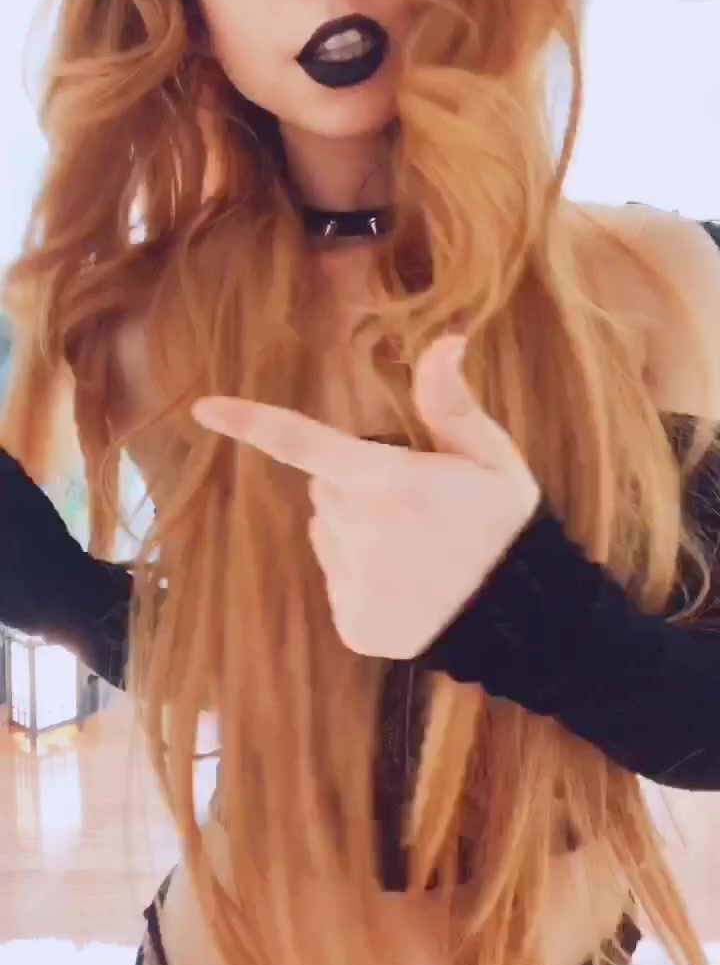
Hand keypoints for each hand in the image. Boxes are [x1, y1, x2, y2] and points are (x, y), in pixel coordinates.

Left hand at [192, 336, 540, 659]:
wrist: (521, 618)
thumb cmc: (502, 524)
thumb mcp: (491, 457)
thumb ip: (451, 403)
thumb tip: (444, 339)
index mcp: (389, 483)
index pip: (304, 444)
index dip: (251, 424)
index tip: (204, 408)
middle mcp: (362, 534)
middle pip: (323, 490)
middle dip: (354, 486)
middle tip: (411, 503)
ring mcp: (354, 585)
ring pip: (328, 535)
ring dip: (356, 533)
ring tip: (414, 548)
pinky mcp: (352, 624)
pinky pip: (337, 583)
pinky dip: (362, 580)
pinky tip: (407, 585)